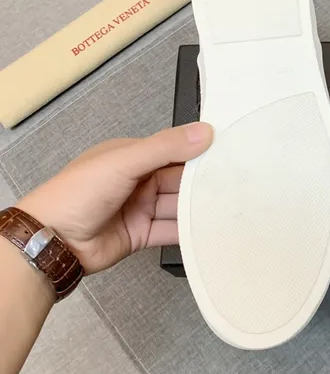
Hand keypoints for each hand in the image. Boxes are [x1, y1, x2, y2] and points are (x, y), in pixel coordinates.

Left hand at [16, 123, 212, 273]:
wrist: (51, 241)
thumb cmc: (76, 194)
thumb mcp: (124, 162)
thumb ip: (165, 147)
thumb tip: (203, 132)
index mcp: (131, 156)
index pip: (173, 150)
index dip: (198, 150)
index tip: (227, 152)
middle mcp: (137, 181)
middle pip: (179, 179)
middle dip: (202, 182)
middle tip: (235, 182)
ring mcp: (139, 208)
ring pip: (177, 205)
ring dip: (197, 207)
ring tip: (226, 207)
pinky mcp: (141, 234)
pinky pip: (170, 230)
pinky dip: (187, 231)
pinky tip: (206, 229)